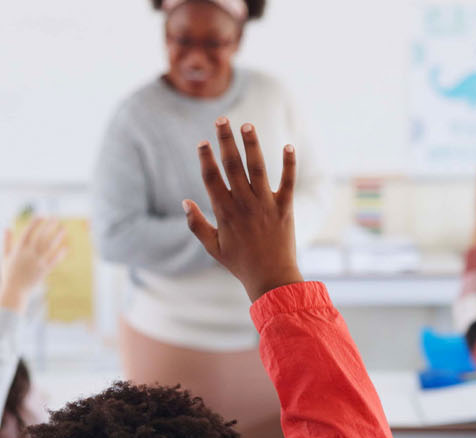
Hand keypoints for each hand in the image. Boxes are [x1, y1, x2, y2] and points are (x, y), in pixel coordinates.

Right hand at [0, 218, 67, 311]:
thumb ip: (6, 242)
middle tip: (56, 218)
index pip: (28, 232)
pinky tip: (66, 247)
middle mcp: (29, 254)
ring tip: (63, 229)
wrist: (14, 291)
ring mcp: (37, 262)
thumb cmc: (8, 274)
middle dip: (49, 226)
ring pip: (49, 246)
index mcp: (19, 249)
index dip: (35, 223)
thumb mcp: (4, 256)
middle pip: (41, 236)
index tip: (42, 216)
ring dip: (57, 236)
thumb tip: (7, 228)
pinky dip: (60, 253)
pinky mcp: (44, 271)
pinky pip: (54, 260)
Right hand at [184, 118, 302, 301]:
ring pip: (258, 168)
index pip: (212, 178)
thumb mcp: (213, 247)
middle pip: (232, 166)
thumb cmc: (240, 264)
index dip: (206, 158)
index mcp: (224, 212)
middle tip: (222, 120)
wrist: (272, 279)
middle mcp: (244, 204)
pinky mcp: (285, 208)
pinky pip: (288, 181)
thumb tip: (186, 202)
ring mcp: (266, 204)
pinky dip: (289, 164)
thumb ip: (197, 224)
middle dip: (226, 141)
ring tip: (247, 125)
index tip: (202, 142)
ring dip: (252, 145)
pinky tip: (288, 145)